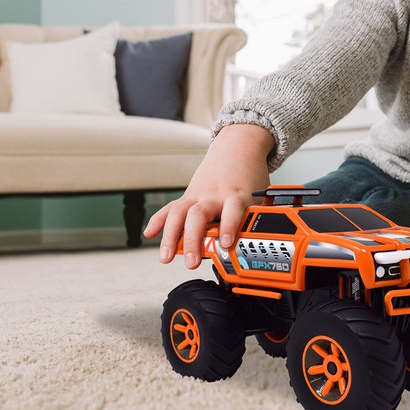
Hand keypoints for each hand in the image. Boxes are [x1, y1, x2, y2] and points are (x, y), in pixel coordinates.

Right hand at [143, 124, 273, 269]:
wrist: (239, 147)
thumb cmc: (250, 178)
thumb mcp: (260, 198)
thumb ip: (257, 221)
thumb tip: (259, 248)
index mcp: (237, 195)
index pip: (232, 211)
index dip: (229, 227)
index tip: (225, 243)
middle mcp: (215, 195)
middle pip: (199, 215)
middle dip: (193, 239)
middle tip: (192, 262)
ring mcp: (199, 195)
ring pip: (180, 212)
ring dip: (170, 236)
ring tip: (166, 258)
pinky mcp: (189, 195)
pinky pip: (171, 208)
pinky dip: (158, 220)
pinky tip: (149, 234)